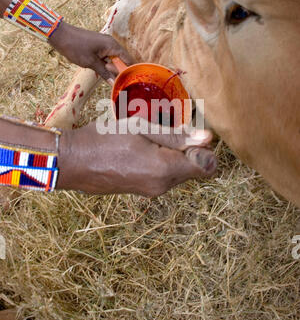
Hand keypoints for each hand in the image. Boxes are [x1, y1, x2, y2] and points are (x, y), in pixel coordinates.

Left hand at [49, 21, 131, 80]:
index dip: (129, 70)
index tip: (130, 81)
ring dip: (111, 69)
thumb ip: (104, 73)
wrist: (60, 36)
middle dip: (119, 71)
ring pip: (113, 59)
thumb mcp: (91, 63)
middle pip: (121, 60)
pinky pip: (106, 57)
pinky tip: (102, 72)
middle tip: (115, 82)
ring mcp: (104, 44)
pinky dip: (105, 65)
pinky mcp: (98, 46)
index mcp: (112, 45)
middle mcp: (111, 43)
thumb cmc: (76, 47)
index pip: (127, 58)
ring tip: (109, 79)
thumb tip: (114, 82)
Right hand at [57, 120, 216, 195]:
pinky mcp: (142, 191)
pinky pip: (163, 177)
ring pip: (178, 172)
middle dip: (187, 149)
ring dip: (172, 155)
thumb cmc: (104, 139)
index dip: (204, 148)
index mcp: (165, 169)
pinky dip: (161, 162)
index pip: (207, 165)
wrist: (73, 162)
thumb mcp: (141, 128)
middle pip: (193, 168)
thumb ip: (176, 136)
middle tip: (164, 130)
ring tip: (148, 138)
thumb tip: (208, 139)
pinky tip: (141, 149)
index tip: (189, 133)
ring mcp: (151, 191)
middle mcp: (162, 186)